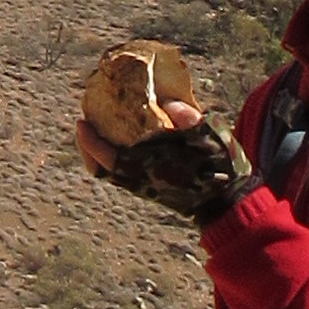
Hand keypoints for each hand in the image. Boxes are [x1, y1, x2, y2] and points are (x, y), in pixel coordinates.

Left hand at [83, 116, 252, 223]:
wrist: (227, 204)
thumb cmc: (220, 169)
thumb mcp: (212, 138)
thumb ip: (191, 120)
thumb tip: (170, 103)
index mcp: (150, 167)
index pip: (108, 157)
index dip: (90, 141)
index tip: (81, 121)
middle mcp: (141, 180)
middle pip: (100, 168)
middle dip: (88, 147)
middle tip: (85, 123)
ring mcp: (145, 187)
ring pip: (109, 174)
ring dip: (99, 153)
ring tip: (99, 130)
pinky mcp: (151, 190)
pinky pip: (121, 176)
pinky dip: (113, 159)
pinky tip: (121, 142)